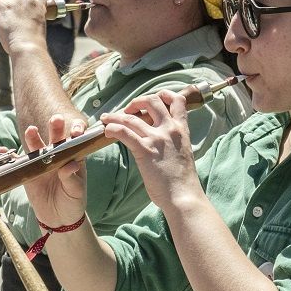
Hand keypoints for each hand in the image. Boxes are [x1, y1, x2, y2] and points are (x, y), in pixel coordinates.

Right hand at [20, 113, 88, 228]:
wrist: (57, 218)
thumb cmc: (72, 202)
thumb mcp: (75, 192)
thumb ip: (72, 179)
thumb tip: (70, 166)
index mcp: (73, 159)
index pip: (75, 144)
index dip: (75, 136)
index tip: (76, 132)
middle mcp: (57, 157)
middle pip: (56, 140)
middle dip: (55, 129)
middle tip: (56, 120)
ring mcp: (42, 163)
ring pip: (37, 147)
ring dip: (33, 138)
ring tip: (31, 131)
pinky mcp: (28, 172)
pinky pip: (18, 162)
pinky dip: (10, 156)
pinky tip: (5, 151)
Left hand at [100, 90, 204, 212]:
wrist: (184, 196)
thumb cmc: (182, 181)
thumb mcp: (183, 153)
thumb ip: (173, 142)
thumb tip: (160, 142)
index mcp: (181, 130)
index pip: (177, 100)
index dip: (164, 94)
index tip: (153, 99)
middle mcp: (170, 130)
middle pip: (152, 101)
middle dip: (137, 102)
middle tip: (128, 111)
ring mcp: (157, 139)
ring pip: (132, 117)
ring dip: (116, 115)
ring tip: (106, 118)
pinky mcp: (144, 151)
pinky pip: (124, 132)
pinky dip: (112, 128)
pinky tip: (106, 130)